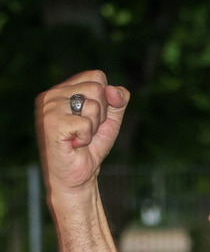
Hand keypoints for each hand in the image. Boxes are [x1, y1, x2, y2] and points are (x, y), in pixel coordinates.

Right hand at [35, 70, 129, 194]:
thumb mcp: (111, 119)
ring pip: (93, 104)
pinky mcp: (51, 123)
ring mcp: (49, 107)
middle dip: (101, 114)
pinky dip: (86, 137)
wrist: (79, 175)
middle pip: (97, 88)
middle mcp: (52, 94)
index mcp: (64, 89)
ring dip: (94, 127)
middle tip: (87, 130)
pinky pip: (85, 123)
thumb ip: (119, 100)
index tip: (95, 118)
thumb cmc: (91, 146)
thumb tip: (112, 89)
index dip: (106, 99)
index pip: (97, 76)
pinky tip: (74, 144)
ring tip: (80, 137)